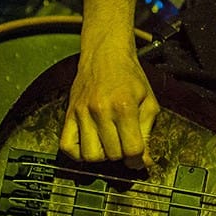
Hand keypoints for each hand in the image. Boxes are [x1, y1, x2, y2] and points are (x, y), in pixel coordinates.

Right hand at [59, 51, 159, 167]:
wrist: (105, 55)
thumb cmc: (130, 76)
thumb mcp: (148, 101)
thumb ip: (147, 131)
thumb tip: (143, 160)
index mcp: (124, 106)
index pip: (132, 149)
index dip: (139, 160)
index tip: (139, 159)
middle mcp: (101, 111)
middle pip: (112, 155)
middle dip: (122, 156)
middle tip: (125, 146)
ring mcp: (82, 113)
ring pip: (90, 155)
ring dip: (102, 156)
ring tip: (109, 145)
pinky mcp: (69, 114)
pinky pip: (67, 146)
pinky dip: (78, 154)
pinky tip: (91, 145)